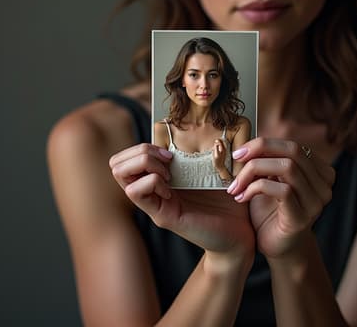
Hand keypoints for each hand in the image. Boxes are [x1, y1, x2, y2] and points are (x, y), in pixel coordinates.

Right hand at [110, 143, 253, 256]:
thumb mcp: (209, 168)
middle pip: (116, 163)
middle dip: (141, 152)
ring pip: (121, 174)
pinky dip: (152, 182)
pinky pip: (137, 192)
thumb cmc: (227, 199)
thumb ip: (196, 150)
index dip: (143, 146)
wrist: (239, 232)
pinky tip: (171, 190)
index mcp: (159, 177)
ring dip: (145, 165)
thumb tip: (193, 125)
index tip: (171, 152)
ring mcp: (153, 204)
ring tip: (168, 176)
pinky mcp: (161, 216)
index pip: (127, 156)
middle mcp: (150, 190)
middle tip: (168, 162)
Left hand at [226, 138, 334, 258]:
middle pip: (293, 151)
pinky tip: (242, 196)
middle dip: (260, 150)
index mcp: (320, 171)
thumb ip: (267, 159)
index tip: (239, 151)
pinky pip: (281, 191)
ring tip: (236, 183)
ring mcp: (316, 202)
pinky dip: (256, 188)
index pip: (293, 145)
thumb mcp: (270, 179)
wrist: (277, 248)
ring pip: (287, 167)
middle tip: (236, 158)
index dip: (264, 143)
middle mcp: (324, 185)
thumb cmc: (271, 211)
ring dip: (254, 170)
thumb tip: (247, 136)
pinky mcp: (302, 218)